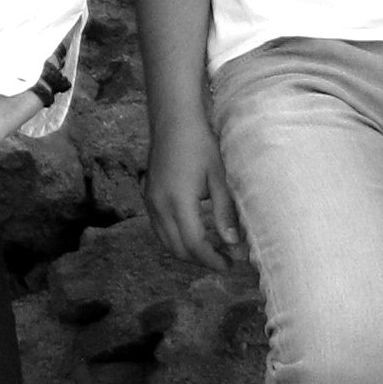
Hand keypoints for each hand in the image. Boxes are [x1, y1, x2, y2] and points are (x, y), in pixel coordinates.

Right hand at [144, 110, 241, 267]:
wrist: (174, 119)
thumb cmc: (200, 144)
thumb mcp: (218, 177)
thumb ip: (225, 213)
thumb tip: (233, 245)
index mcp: (178, 201)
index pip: (194, 244)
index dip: (213, 260)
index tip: (230, 264)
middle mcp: (159, 205)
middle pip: (178, 249)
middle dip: (201, 260)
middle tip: (224, 260)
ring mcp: (150, 201)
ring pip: (167, 242)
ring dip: (188, 252)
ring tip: (211, 250)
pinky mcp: (148, 196)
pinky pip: (160, 229)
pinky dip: (176, 239)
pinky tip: (193, 233)